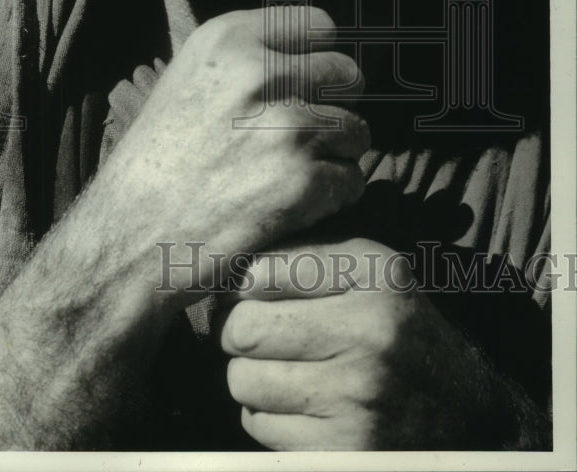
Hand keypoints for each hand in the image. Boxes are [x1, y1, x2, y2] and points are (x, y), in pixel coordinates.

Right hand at [103, 6, 369, 296]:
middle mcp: (259, 72)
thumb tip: (312, 53)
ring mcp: (285, 125)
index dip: (321, 58)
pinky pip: (351, 179)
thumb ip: (246, 58)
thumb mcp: (188, 80)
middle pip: (347, 74)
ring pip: (356, 129)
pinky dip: (332, 197)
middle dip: (334, 107)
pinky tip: (293, 206)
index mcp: (228, 39)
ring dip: (335, 155)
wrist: (129, 237)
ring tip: (291, 174)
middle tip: (303, 137)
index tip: (310, 83)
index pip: (320, 26)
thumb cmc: (157, 162)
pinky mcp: (302, 179)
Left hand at [218, 238, 547, 449]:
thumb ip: (310, 254)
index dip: (243, 284)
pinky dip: (267, 417)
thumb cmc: (401, 331)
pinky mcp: (345, 449)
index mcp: (375, 274)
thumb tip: (231, 263)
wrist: (471, 415)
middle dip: (238, 333)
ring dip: (250, 378)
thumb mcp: (375, 272)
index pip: (262, 270)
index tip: (250, 293)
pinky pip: (259, 426)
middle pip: (243, 329)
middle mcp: (369, 332)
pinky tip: (301, 407)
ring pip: (242, 381)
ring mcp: (357, 396)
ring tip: (281, 371)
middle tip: (254, 336)